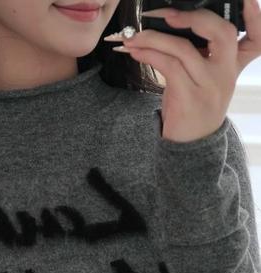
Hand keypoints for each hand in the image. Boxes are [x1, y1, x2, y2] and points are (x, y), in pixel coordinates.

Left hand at [119, 0, 260, 141]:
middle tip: (166, 15)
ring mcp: (209, 86)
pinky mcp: (189, 98)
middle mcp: (226, 74)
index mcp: (233, 66)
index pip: (256, 40)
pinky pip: (169, 65)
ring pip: (184, 48)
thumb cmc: (192, 107)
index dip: (256, 18)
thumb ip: (202, 54)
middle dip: (193, 16)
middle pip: (221, 32)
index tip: (249, 0)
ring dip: (154, 38)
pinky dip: (149, 54)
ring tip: (135, 37)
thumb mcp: (204, 80)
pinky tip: (137, 52)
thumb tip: (172, 24)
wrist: (188, 147)